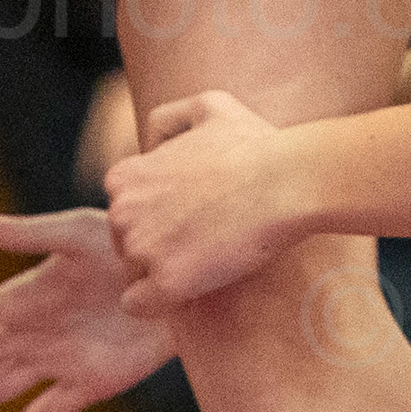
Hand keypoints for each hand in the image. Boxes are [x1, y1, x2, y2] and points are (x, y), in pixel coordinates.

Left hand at [104, 90, 308, 314]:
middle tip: (204, 237)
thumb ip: (169, 118)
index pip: (123, 210)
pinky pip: (140, 306)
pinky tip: (190, 289)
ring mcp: (143, 250)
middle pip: (126, 243)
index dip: (154, 216)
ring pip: (135, 275)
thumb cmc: (257, 145)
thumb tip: (150, 144)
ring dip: (163, 271)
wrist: (287, 182)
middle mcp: (123, 213)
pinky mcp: (168, 283)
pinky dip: (159, 303)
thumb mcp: (210, 106)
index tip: (188, 215)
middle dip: (158, 243)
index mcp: (125, 176)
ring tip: (208, 258)